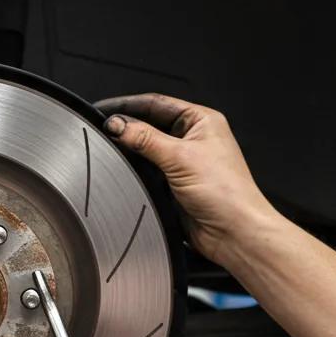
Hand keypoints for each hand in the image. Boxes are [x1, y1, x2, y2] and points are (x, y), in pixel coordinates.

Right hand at [94, 93, 275, 265]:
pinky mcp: (174, 183)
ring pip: (147, 148)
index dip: (127, 105)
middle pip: (149, 124)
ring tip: (109, 149)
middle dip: (126, 127)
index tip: (103, 109)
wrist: (234, 233)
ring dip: (130, 149)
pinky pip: (148, 170)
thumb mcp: (180, 157)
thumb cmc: (226, 193)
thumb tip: (117, 124)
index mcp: (201, 121)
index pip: (156, 103)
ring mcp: (183, 161)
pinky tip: (123, 171)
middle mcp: (193, 138)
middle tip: (101, 130)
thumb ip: (144, 139)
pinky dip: (135, 170)